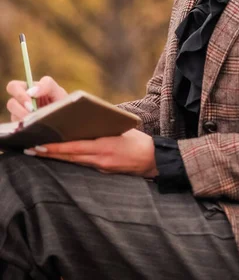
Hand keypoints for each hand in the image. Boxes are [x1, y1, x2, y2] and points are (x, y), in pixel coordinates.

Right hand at [6, 76, 67, 121]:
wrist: (67, 119)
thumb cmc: (62, 102)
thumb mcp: (58, 91)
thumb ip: (47, 85)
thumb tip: (31, 91)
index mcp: (28, 90)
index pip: (13, 87)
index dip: (19, 93)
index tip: (31, 100)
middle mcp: (22, 102)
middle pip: (11, 103)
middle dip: (20, 108)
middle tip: (32, 111)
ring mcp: (21, 115)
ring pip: (13, 116)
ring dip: (24, 117)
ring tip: (36, 119)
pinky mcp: (22, 126)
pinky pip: (18, 126)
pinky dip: (26, 125)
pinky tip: (35, 125)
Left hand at [24, 128, 158, 177]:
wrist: (152, 159)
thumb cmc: (137, 140)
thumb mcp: (119, 129)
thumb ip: (101, 128)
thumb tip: (82, 122)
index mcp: (104, 146)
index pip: (74, 147)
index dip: (56, 148)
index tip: (40, 145)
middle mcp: (100, 159)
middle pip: (69, 157)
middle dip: (50, 153)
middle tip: (31, 148)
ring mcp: (101, 167)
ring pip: (74, 161)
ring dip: (57, 156)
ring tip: (40, 151)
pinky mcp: (103, 171)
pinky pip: (83, 164)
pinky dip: (70, 159)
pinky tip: (61, 156)